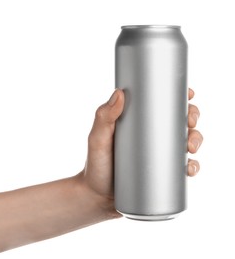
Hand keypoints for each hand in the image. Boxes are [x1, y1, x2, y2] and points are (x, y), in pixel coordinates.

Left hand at [80, 88, 202, 215]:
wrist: (98, 199)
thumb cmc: (95, 165)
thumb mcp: (98, 140)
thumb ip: (103, 117)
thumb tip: (119, 93)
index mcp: (137, 122)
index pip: (160, 104)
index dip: (179, 97)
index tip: (188, 94)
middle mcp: (150, 136)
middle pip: (178, 121)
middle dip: (192, 118)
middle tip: (190, 123)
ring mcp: (157, 155)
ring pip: (185, 142)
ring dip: (196, 140)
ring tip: (191, 147)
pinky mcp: (161, 173)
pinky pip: (182, 167)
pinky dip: (192, 166)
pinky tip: (191, 168)